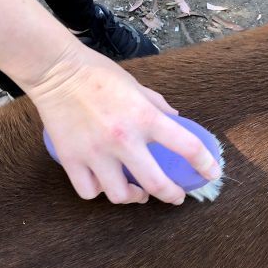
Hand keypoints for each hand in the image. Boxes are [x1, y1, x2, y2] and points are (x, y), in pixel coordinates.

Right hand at [26, 45, 220, 204]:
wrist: (56, 70)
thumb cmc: (98, 74)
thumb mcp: (137, 85)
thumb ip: (158, 106)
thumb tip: (177, 121)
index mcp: (144, 117)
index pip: (186, 146)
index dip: (205, 164)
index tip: (211, 172)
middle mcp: (123, 139)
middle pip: (156, 184)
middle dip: (172, 195)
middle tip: (176, 196)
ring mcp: (96, 152)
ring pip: (120, 195)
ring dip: (134, 197)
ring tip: (137, 192)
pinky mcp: (72, 159)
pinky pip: (89, 191)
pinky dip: (100, 191)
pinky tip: (105, 184)